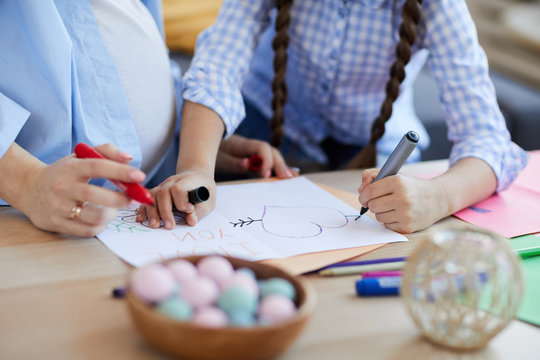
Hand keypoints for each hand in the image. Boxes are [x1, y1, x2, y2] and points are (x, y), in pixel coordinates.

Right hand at [17, 144, 144, 235]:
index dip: (120, 171)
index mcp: (70, 168)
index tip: (140, 176)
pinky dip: (101, 226)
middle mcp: (62, 187)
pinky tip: (102, 218)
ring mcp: (58, 207)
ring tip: (115, 209)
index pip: (97, 166)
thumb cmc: (64, 172)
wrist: (29, 188)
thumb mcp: (81, 156)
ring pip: (93, 216)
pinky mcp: (56, 223)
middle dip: (120, 199)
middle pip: (95, 194)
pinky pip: (86, 230)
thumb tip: (129, 158)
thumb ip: (106, 151)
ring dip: (112, 214)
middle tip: (134, 199)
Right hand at [136, 171, 215, 228]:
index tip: (189, 210)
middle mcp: (172, 181)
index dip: (181, 201)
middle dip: (165, 211)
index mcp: (187, 180)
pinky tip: (141, 218)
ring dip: (152, 212)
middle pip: (163, 193)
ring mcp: (163, 185)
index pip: (178, 188)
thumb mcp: (209, 200)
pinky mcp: (157, 192)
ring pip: (152, 196)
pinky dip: (143, 209)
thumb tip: (191, 221)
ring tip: (155, 225)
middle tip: (170, 226)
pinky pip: (147, 199)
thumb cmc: (204, 190)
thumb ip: (200, 210)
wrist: (197, 176)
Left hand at [216, 135, 297, 178]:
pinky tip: (288, 174)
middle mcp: (251, 146)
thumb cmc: (212, 152)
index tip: (266, 175)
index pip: (262, 148)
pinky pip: (268, 161)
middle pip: (271, 151)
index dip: (267, 161)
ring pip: (272, 156)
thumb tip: (248, 164)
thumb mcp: (219, 159)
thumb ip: (234, 163)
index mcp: (242, 144)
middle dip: (280, 164)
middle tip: (287, 178)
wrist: (206, 142)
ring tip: (291, 177)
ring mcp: (253, 152)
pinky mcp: (253, 158)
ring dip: (281, 166)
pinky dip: (277, 168)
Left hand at [358, 168, 446, 232]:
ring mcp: (406, 214)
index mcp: (397, 182)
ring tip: (393, 206)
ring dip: (382, 212)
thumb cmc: (411, 186)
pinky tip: (399, 214)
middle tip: (380, 201)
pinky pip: (387, 225)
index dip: (364, 195)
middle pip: (372, 206)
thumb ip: (372, 176)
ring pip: (378, 216)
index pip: (369, 192)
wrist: (438, 198)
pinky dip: (389, 220)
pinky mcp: (407, 227)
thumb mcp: (394, 175)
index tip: (365, 197)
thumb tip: (360, 190)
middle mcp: (402, 198)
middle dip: (373, 203)